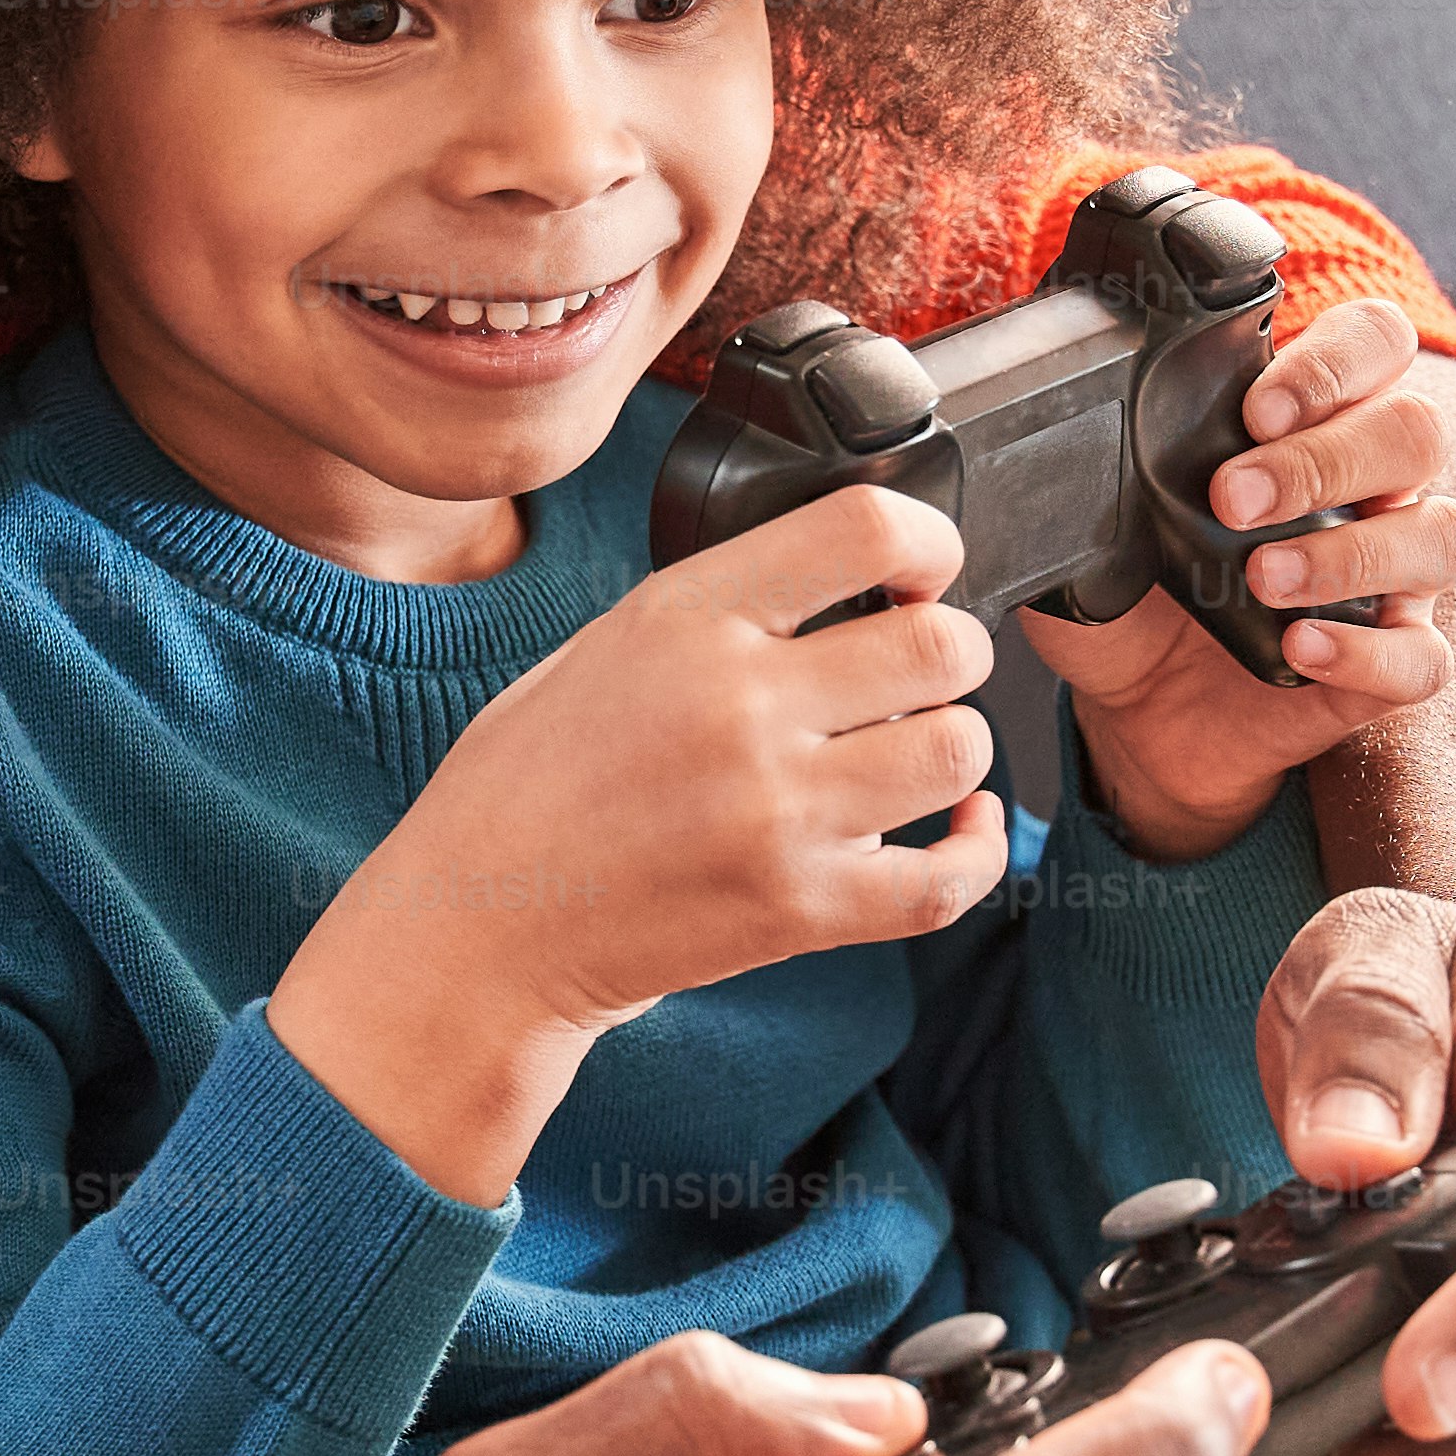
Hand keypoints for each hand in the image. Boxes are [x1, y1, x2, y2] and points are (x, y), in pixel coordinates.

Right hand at [269, 483, 1003, 1200]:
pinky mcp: (796, 908)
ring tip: (907, 757)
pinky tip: (966, 828)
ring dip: (952, 751)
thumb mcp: (605, 643)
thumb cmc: (528, 786)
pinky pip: (947, 878)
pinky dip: (979, 852)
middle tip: (916, 676)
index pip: (867, 527)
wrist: (476, 929)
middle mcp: (738, 705)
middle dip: (950, 655)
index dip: (926, 542)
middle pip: (942, 647)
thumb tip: (856, 581)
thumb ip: (724, 607)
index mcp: (686, 617)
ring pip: (958, 752)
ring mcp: (773, 812)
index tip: (921, 570)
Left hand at [1007, 298, 1455, 859]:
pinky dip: (1366, 652)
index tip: (1255, 407)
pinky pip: (1423, 657)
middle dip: (1325, 457)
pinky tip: (1300, 650)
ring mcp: (1393, 574)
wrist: (1137, 713)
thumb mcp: (1095, 522)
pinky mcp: (1391, 662)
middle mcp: (1373, 485)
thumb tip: (1044, 445)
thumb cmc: (1131, 595)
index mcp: (1311, 419)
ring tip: (1260, 579)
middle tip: (1229, 500)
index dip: (1336, 362)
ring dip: (1351, 551)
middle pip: (1416, 431)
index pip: (1376, 343)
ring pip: (1441, 536)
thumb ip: (1089, 471)